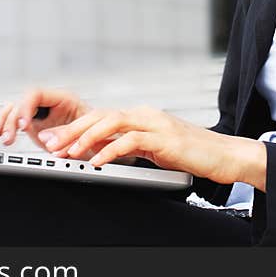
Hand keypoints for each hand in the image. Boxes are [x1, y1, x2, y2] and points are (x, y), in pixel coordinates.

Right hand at [0, 87, 91, 151]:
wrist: (99, 142)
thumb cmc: (96, 132)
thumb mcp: (84, 131)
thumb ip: (64, 132)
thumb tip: (43, 135)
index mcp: (63, 98)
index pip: (36, 94)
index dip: (26, 108)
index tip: (24, 126)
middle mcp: (48, 103)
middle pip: (22, 102)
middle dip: (13, 118)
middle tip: (10, 136)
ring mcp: (40, 113)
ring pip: (14, 110)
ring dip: (5, 122)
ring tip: (2, 137)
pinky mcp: (34, 125)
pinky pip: (14, 120)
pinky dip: (5, 125)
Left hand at [37, 104, 266, 186]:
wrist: (225, 155)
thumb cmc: (192, 155)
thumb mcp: (155, 150)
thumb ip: (131, 147)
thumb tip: (102, 154)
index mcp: (142, 116)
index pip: (100, 117)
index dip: (74, 127)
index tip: (53, 139)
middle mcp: (146, 115)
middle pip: (100, 115)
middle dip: (72, 130)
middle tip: (50, 143)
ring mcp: (156, 124)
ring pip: (112, 123)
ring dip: (86, 138)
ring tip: (68, 152)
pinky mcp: (164, 138)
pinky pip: (131, 141)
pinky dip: (110, 150)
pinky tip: (97, 161)